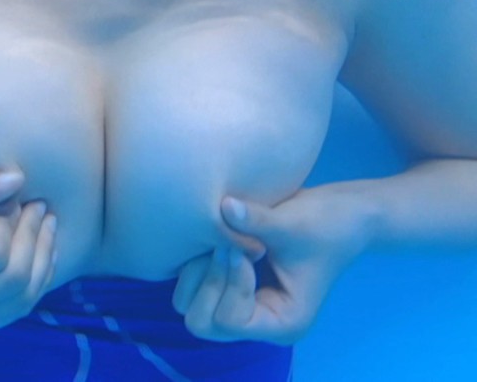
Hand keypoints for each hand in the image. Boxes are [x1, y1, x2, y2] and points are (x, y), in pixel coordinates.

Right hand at [0, 168, 57, 340]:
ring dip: (41, 257)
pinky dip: (36, 277)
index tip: (10, 197)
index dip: (8, 222)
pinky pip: (16, 308)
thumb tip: (17, 180)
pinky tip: (41, 248)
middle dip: (32, 238)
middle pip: (11, 282)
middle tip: (39, 206)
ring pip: (21, 300)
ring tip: (47, 223)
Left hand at [173, 185, 373, 344]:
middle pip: (202, 323)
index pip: (232, 320)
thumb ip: (256, 220)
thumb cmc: (325, 223)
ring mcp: (241, 308)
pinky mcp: (228, 290)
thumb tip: (224, 205)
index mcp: (283, 322)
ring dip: (198, 275)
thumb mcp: (294, 223)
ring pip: (190, 308)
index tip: (246, 249)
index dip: (231, 283)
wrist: (337, 213)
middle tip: (228, 246)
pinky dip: (193, 269)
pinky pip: (191, 290)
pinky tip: (216, 243)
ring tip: (223, 244)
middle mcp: (258, 323)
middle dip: (209, 282)